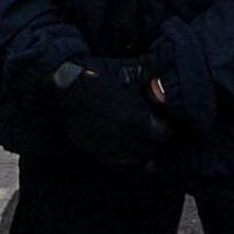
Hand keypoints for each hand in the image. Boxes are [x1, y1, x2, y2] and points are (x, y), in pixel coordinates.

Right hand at [51, 56, 168, 166]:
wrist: (65, 86)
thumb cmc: (98, 75)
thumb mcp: (128, 70)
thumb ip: (152, 77)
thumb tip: (169, 79)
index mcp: (135, 118)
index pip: (163, 135)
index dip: (166, 127)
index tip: (163, 119)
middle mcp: (123, 137)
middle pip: (151, 148)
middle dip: (155, 139)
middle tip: (155, 128)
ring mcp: (108, 146)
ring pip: (137, 158)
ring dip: (143, 149)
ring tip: (142, 136)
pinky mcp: (96, 151)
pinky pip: (120, 163)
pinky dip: (127, 156)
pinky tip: (127, 143)